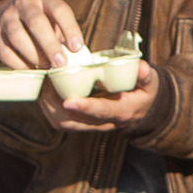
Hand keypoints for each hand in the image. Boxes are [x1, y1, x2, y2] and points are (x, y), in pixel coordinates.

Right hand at [0, 0, 85, 69]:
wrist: (6, 14)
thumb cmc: (40, 22)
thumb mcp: (53, 20)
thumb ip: (64, 35)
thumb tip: (77, 59)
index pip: (60, 9)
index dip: (70, 28)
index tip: (77, 48)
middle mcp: (25, 3)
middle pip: (36, 22)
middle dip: (50, 45)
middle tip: (60, 63)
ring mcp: (7, 16)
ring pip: (17, 35)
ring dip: (33, 55)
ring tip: (45, 66)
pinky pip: (4, 50)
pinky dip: (18, 63)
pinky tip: (30, 69)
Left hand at [42, 59, 161, 135]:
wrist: (141, 110)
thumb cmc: (143, 92)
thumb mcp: (150, 84)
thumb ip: (145, 77)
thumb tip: (142, 68)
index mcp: (121, 112)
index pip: (101, 112)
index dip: (84, 107)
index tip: (68, 100)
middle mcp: (103, 123)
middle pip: (73, 122)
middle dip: (55, 106)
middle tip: (46, 83)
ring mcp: (90, 125)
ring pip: (63, 123)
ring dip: (49, 106)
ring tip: (43, 85)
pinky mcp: (81, 122)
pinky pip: (60, 119)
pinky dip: (49, 107)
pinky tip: (45, 90)